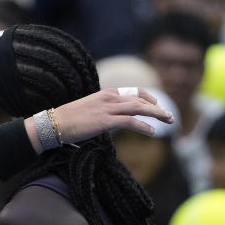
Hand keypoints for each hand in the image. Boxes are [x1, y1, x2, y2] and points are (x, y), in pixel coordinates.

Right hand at [55, 87, 174, 142]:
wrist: (54, 123)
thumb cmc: (69, 120)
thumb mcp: (90, 111)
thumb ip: (104, 112)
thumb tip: (113, 120)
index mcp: (106, 94)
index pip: (133, 92)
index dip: (149, 98)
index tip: (157, 105)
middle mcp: (109, 97)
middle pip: (140, 99)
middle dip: (158, 108)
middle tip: (170, 117)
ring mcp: (107, 108)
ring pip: (139, 108)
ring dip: (156, 115)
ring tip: (169, 122)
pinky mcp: (105, 121)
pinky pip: (130, 122)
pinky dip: (143, 127)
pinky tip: (152, 133)